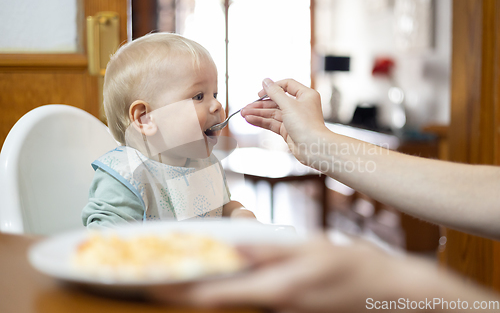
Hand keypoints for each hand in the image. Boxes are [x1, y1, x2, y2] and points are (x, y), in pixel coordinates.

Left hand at [149, 236, 454, 312]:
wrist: (379, 291)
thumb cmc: (347, 267)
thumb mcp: (309, 251)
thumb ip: (269, 251)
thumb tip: (231, 247)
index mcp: (274, 290)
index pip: (215, 294)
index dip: (181, 288)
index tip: (151, 281)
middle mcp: (270, 307)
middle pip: (215, 301)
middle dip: (180, 291)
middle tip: (149, 277)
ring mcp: (275, 310)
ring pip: (227, 302)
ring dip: (197, 290)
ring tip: (170, 275)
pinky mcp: (282, 307)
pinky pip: (243, 299)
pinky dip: (222, 289)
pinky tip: (212, 276)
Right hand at [241, 78, 328, 164]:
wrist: (313, 147)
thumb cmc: (306, 125)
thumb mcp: (288, 105)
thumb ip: (275, 92)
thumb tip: (266, 81)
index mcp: (305, 95)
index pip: (286, 85)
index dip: (272, 88)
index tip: (260, 92)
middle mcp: (300, 105)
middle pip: (276, 101)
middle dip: (260, 104)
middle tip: (245, 107)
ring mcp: (293, 118)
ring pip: (272, 113)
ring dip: (258, 113)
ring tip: (243, 114)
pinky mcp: (288, 130)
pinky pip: (272, 123)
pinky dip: (261, 121)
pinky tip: (250, 120)